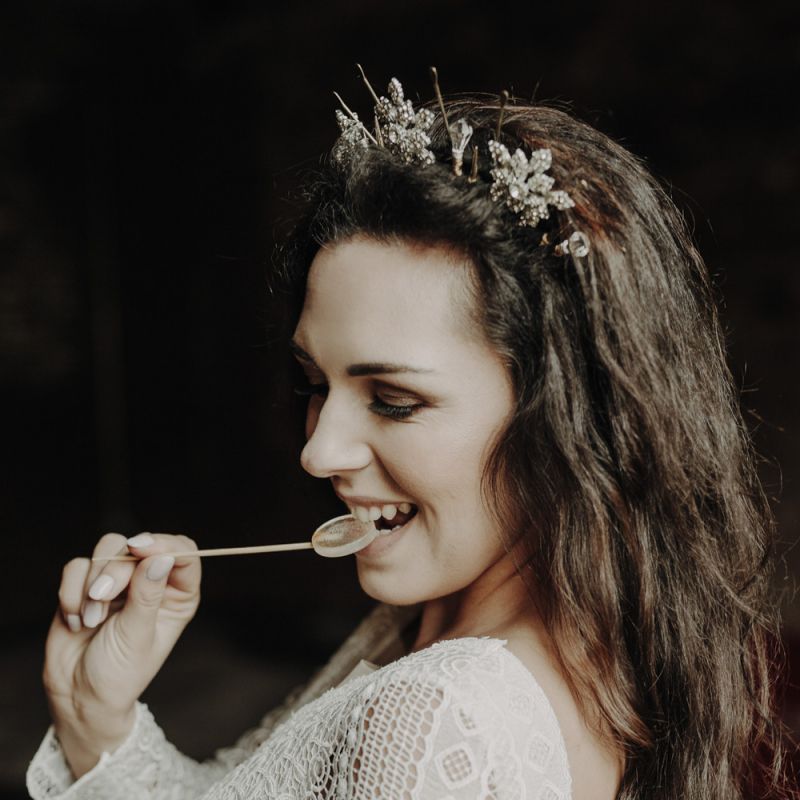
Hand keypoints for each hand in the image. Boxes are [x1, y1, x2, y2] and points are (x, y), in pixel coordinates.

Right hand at [43, 532, 200, 776]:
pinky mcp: (86, 584)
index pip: (183, 552)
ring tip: (91, 618)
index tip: (139, 549)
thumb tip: (161, 556)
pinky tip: (76, 621)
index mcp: (178, 594)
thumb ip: (147, 595)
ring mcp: (119, 580)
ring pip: (108, 548)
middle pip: (140, 546)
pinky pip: (76, 566)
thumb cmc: (119, 674)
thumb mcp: (138, 637)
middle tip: (102, 596)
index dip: (164, 544)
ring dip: (93, 581)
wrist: (78, 697)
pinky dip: (71, 591)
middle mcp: (151, 582)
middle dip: (116, 569)